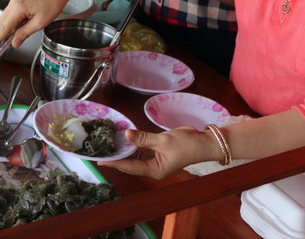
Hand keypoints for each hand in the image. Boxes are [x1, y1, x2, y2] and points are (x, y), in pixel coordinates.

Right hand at [0, 0, 74, 49]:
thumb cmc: (52, 3)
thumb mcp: (40, 23)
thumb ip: (25, 33)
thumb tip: (14, 43)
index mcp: (19, 6)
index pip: (4, 27)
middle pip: (3, 20)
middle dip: (9, 29)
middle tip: (21, 33)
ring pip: (7, 14)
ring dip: (13, 21)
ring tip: (29, 20)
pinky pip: (12, 7)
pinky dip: (16, 14)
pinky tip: (29, 14)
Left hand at [98, 127, 214, 179]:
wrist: (204, 142)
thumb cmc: (186, 145)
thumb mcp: (164, 140)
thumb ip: (144, 138)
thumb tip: (126, 134)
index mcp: (154, 170)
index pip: (130, 167)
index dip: (115, 163)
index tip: (101, 161)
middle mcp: (153, 167)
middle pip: (130, 163)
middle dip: (117, 157)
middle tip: (101, 151)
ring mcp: (155, 159)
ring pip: (135, 155)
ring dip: (125, 149)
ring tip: (109, 143)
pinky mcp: (158, 151)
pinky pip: (142, 148)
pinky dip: (134, 143)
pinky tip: (125, 137)